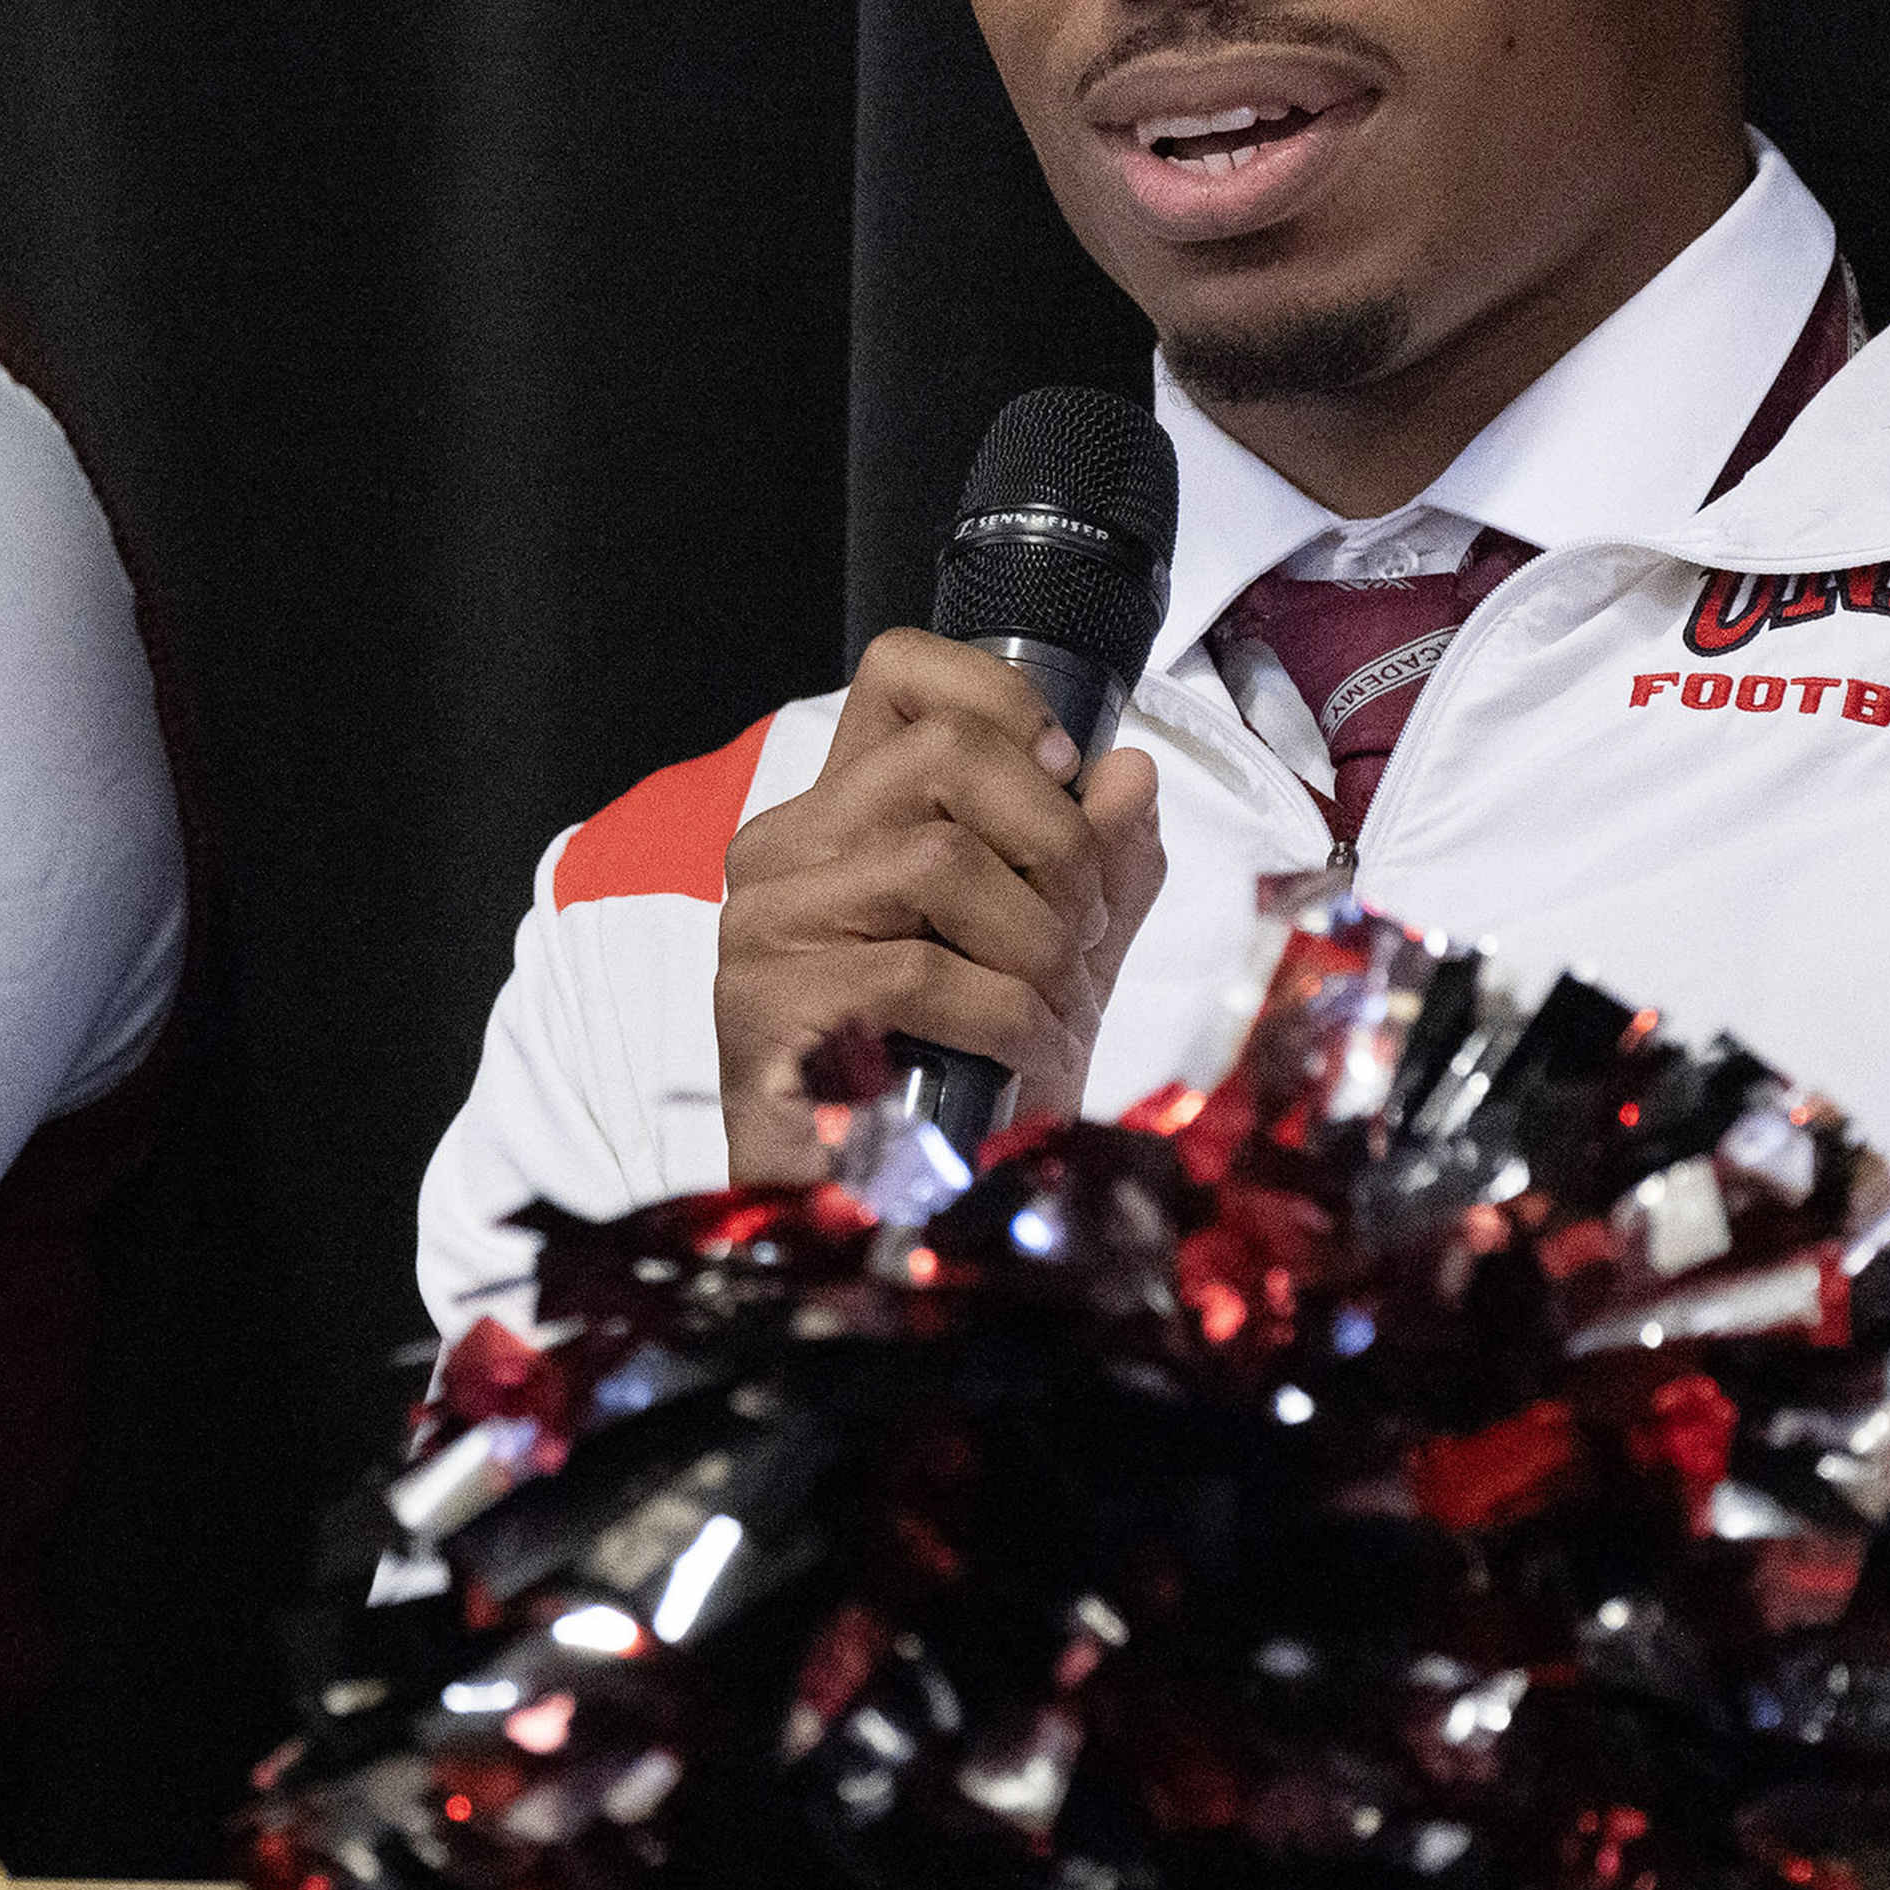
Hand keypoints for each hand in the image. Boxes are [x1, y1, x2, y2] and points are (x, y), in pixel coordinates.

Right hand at [711, 629, 1165, 1183]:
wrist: (894, 1216)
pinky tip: (1019, 1056)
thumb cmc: (964, 1089)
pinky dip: (1005, 1016)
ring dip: (1037, 945)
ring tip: (1055, 1010)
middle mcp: (784, 852)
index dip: (1003, 697)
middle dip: (1053, 843)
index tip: (1067, 772)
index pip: (900, 673)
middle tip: (1080, 931)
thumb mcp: (1057, 956)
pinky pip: (921, 970)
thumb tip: (1128, 771)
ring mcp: (762, 926)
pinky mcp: (763, 1007)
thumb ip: (1094, 864)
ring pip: (938, 862)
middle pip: (943, 754)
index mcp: (844, 821)